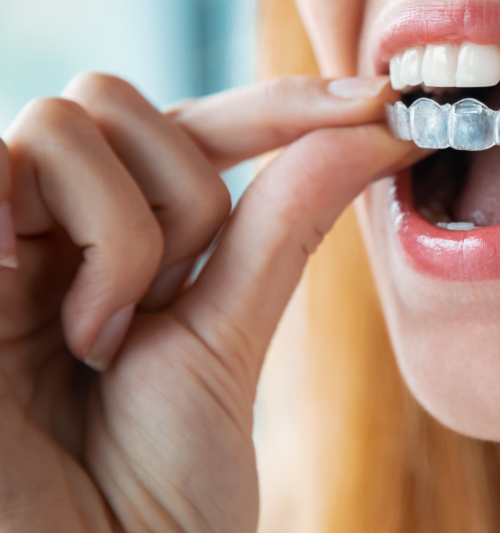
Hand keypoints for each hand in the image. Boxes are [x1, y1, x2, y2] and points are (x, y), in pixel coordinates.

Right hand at [0, 73, 412, 531]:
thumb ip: (283, 223)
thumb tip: (374, 127)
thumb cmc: (158, 483)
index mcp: (120, 240)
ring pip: (70, 121)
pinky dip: (47, 228)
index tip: (379, 99)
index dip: (281, 104)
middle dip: (178, 197)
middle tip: (160, 309)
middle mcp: (51, 226)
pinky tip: (37, 299)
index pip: (196, 128)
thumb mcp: (230, 335)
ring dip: (121, 236)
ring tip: (97, 342)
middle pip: (120, 101)